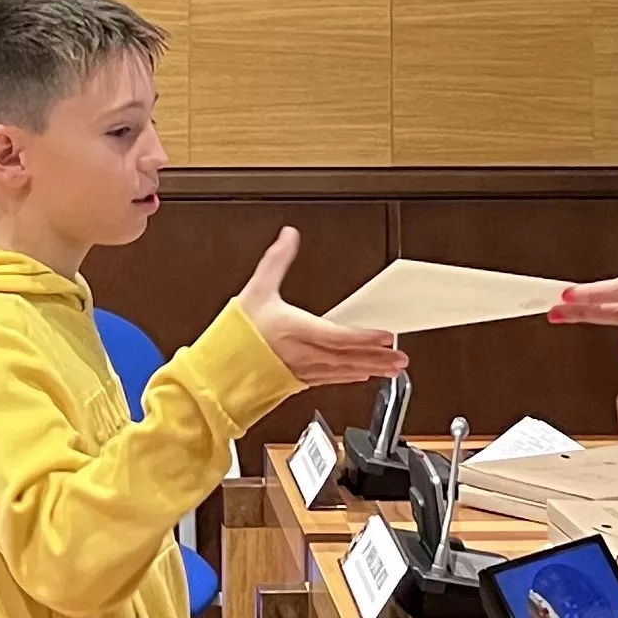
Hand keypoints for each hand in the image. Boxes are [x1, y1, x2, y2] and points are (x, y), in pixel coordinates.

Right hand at [237, 228, 407, 388]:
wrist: (216, 370)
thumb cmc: (235, 335)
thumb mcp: (256, 290)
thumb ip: (276, 261)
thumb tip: (288, 236)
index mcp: (296, 332)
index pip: (338, 337)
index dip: (364, 338)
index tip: (386, 336)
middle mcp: (303, 355)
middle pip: (348, 357)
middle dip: (378, 358)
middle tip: (401, 358)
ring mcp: (302, 370)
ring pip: (343, 372)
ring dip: (370, 370)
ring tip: (392, 369)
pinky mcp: (298, 380)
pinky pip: (330, 379)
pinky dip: (350, 377)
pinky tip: (362, 375)